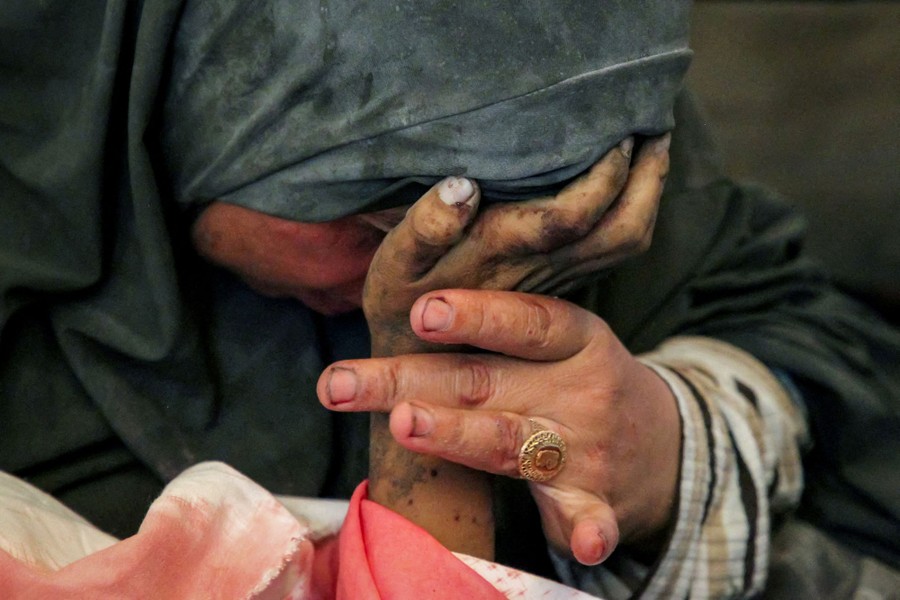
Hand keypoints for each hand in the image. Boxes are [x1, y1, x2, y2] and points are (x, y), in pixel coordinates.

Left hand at [319, 289, 680, 564]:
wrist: (663, 444)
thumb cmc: (580, 380)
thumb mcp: (560, 343)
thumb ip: (498, 332)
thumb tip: (404, 304)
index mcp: (575, 338)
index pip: (524, 321)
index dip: (475, 315)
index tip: (421, 312)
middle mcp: (580, 389)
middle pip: (483, 382)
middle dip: (406, 382)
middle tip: (340, 384)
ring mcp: (586, 449)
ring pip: (510, 444)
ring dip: (460, 436)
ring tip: (407, 426)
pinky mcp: (596, 502)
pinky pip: (591, 519)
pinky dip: (590, 532)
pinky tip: (585, 546)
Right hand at [362, 133, 670, 353]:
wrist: (424, 373)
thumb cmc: (402, 304)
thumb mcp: (394, 268)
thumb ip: (424, 227)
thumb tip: (463, 186)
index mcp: (499, 255)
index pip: (569, 216)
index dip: (601, 173)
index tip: (613, 125)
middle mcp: (540, 271)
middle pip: (618, 231)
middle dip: (646, 177)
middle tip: (655, 122)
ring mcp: (557, 282)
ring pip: (624, 244)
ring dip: (649, 194)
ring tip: (656, 145)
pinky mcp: (562, 287)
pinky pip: (614, 251)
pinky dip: (634, 212)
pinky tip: (633, 182)